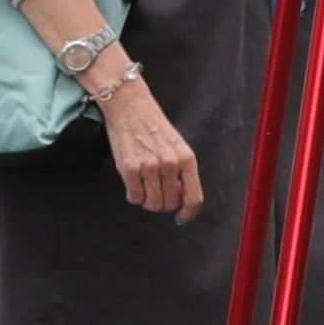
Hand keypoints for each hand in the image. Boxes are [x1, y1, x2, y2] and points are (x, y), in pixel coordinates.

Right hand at [102, 68, 199, 218]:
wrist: (130, 107)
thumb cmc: (153, 127)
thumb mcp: (177, 147)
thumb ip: (182, 172)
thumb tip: (180, 200)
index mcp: (187, 159)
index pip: (194, 198)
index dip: (188, 213)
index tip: (181, 217)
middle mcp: (170, 164)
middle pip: (170, 204)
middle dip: (163, 204)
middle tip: (156, 192)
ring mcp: (150, 166)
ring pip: (152, 204)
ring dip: (147, 201)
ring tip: (144, 187)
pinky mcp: (130, 167)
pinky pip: (134, 197)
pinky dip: (133, 195)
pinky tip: (133, 183)